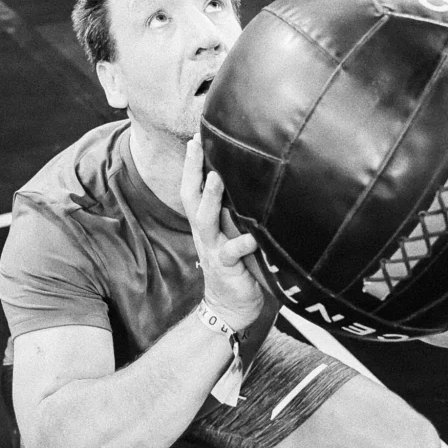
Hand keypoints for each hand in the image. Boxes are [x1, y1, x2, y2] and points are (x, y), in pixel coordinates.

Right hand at [180, 135, 263, 330]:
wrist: (231, 310)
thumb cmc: (239, 269)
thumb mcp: (236, 236)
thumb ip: (240, 215)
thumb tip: (256, 185)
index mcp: (206, 224)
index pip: (194, 188)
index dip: (192, 164)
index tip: (195, 137)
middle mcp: (205, 234)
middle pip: (190, 196)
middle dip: (192, 170)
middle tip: (196, 143)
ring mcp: (213, 250)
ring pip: (205, 220)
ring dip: (210, 198)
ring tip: (216, 175)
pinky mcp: (225, 268)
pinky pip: (232, 252)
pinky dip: (243, 242)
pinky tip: (255, 235)